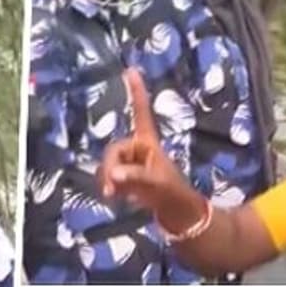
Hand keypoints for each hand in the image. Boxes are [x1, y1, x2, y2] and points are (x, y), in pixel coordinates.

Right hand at [98, 69, 197, 222]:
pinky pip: (109, 178)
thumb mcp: (155, 184)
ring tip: (115, 196)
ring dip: (108, 180)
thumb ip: (135, 178)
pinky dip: (110, 187)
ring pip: (108, 166)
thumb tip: (113, 174)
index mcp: (148, 143)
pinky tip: (117, 198)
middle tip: (110, 190)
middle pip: (113, 151)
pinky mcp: (126, 179)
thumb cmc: (173, 195)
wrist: (178, 216)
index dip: (136, 93)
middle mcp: (137, 150)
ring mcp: (131, 165)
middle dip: (109, 168)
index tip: (130, 70)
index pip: (140, 113)